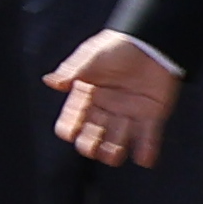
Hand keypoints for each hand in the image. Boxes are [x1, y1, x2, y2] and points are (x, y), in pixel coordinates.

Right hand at [54, 29, 182, 167]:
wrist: (150, 44)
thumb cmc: (117, 48)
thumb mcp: (91, 57)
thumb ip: (73, 71)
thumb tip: (51, 82)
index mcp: (88, 94)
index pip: (75, 113)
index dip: (70, 123)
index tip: (66, 133)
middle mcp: (106, 107)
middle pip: (96, 129)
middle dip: (91, 140)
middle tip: (89, 149)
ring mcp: (129, 113)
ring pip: (120, 136)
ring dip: (115, 148)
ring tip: (112, 157)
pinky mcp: (151, 115)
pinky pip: (149, 135)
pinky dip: (147, 148)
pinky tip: (144, 160)